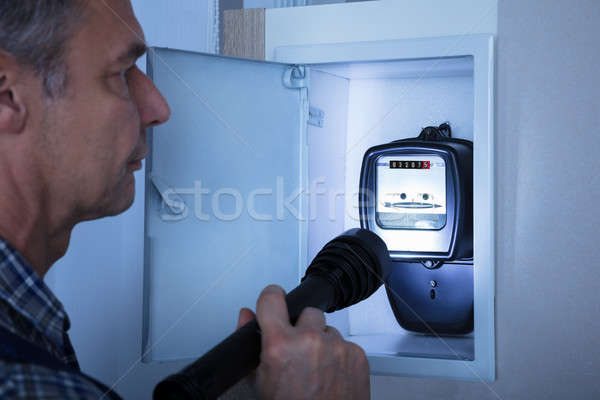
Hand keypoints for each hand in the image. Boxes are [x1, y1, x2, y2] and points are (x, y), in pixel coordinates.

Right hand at [244, 284, 369, 399]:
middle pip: (306, 312)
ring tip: (316, 369)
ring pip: (327, 329)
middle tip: (299, 353)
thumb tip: (246, 316)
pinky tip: (331, 375)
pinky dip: (339, 356)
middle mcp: (309, 340)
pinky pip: (345, 344)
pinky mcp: (357, 355)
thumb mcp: (260, 381)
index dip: (271, 297)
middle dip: (301, 327)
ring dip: (322, 342)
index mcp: (280, 344)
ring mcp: (336, 346)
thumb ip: (251, 341)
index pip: (271, 298)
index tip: (273, 298)